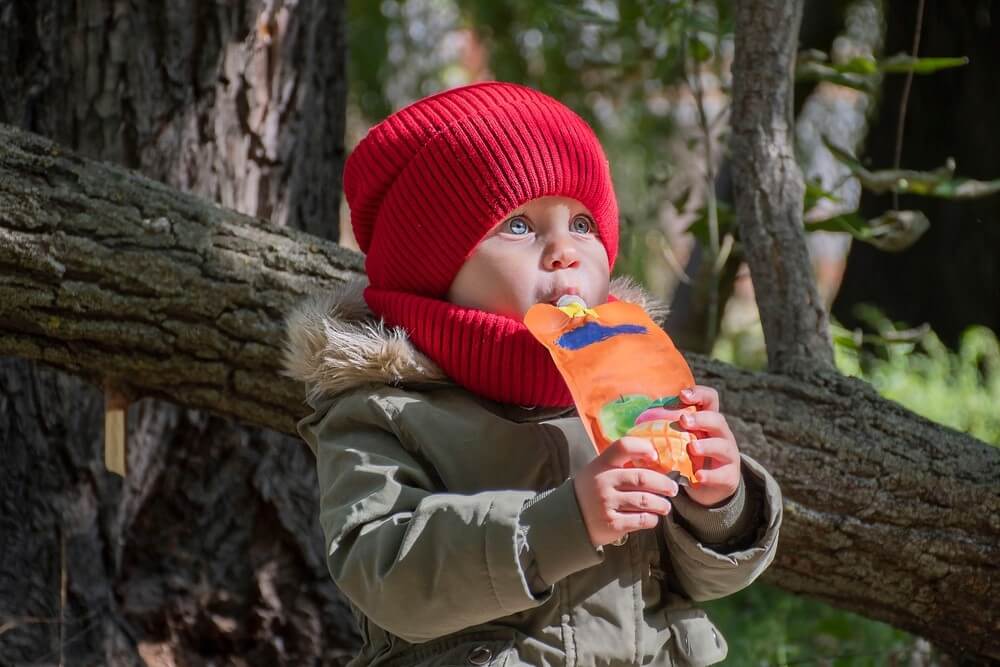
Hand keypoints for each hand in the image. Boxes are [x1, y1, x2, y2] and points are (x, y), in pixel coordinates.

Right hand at [573, 437, 679, 547]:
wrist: (569, 518)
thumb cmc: (591, 491)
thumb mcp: (598, 470)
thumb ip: (620, 464)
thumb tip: (656, 462)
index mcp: (602, 464)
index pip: (624, 446)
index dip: (643, 448)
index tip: (655, 456)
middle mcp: (604, 482)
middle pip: (643, 478)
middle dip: (664, 484)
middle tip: (672, 489)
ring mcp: (607, 504)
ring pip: (645, 501)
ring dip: (662, 504)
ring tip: (665, 506)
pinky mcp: (612, 524)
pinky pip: (641, 520)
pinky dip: (652, 519)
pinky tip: (652, 518)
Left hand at [677, 385, 741, 506]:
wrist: (712, 485)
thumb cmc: (690, 456)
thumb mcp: (681, 440)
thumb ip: (667, 429)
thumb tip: (636, 420)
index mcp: (708, 421)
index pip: (710, 399)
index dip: (699, 393)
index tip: (682, 395)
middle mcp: (721, 434)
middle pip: (718, 420)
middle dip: (701, 419)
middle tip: (684, 420)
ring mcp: (728, 455)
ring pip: (723, 446)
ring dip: (707, 445)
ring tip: (692, 448)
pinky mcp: (729, 476)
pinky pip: (722, 475)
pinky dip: (710, 475)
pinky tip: (698, 476)